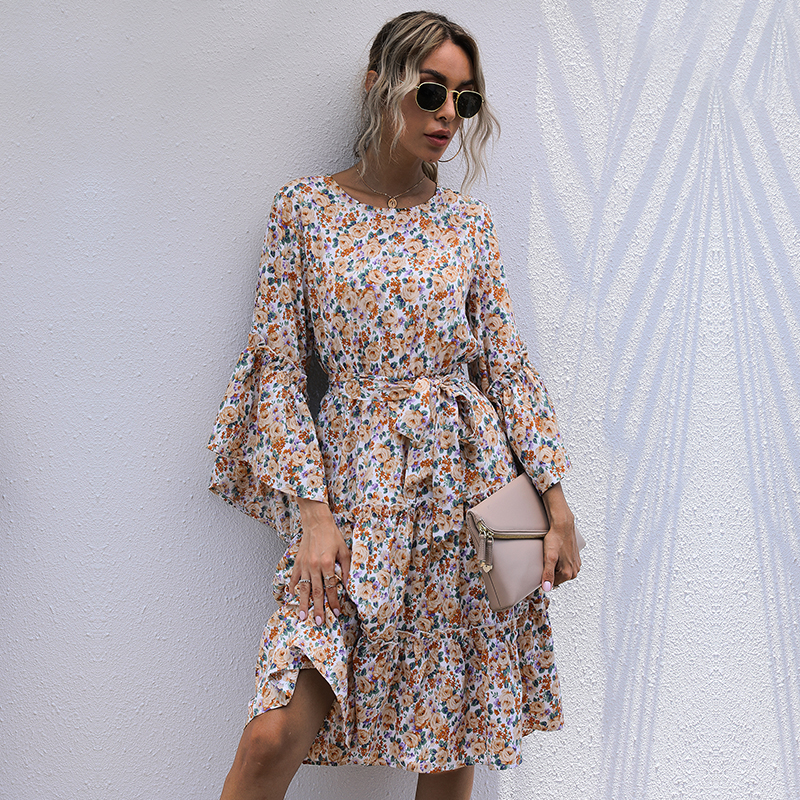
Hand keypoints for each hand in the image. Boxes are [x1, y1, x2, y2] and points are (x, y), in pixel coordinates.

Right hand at [288, 498, 350, 626]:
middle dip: (318, 609)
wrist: (317, 522)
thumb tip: (347, 585)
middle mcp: (315, 566)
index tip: (336, 613)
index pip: (331, 588)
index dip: (334, 602)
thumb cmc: (332, 536)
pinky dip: (292, 588)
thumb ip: (345, 569)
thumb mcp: (344, 551)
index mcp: (327, 564)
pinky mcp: (298, 562)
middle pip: (317, 592)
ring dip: (303, 604)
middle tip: (318, 622)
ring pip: (304, 588)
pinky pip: (294, 578)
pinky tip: (291, 597)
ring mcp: (305, 565)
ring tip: (303, 616)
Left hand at [540, 482, 580, 590]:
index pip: (552, 583)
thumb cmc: (555, 539)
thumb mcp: (549, 558)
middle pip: (558, 577)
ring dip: (556, 566)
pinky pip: (566, 564)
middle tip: (546, 559)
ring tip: (551, 556)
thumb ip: (548, 574)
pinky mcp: (576, 557)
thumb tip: (547, 588)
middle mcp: (575, 570)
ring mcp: (576, 564)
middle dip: (551, 571)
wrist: (563, 525)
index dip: (544, 577)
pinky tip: (557, 553)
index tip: (540, 568)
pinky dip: (561, 560)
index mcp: (569, 573)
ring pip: (562, 571)